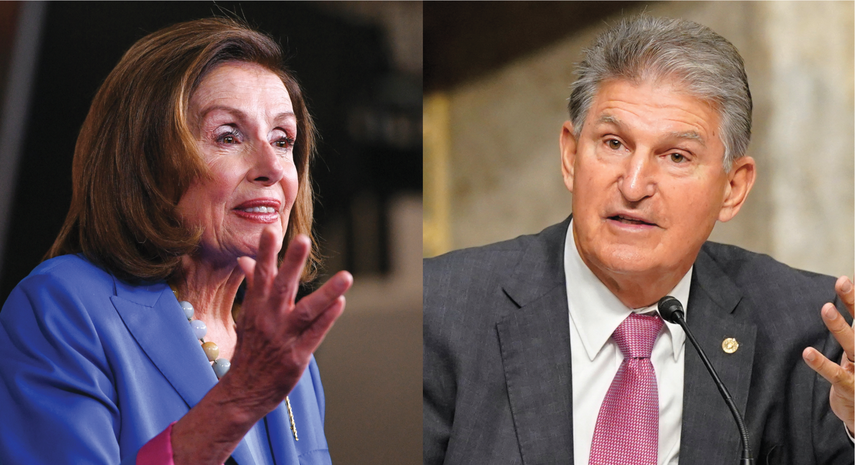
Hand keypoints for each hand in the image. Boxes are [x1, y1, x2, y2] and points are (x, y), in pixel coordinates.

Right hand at [230, 227, 352, 409]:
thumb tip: (247, 259)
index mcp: (256, 308)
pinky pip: (315, 335)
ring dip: (327, 293)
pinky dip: (328, 319)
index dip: (265, 253)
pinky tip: (340, 304)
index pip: (261, 275)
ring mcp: (283, 339)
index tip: (271, 230)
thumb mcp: (247, 316)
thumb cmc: (250, 349)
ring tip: (347, 276)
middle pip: (282, 287)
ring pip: (306, 312)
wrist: (243, 392)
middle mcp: (269, 320)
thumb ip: (253, 286)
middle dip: (292, 263)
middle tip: (303, 240)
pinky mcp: (297, 357)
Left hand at [802, 276, 853, 432]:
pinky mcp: (851, 389)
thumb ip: (850, 331)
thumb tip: (845, 300)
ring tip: (826, 308)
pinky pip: (836, 375)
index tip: (845, 280)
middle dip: (853, 302)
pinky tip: (807, 352)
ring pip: (854, 346)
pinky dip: (821, 363)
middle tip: (842, 282)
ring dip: (839, 327)